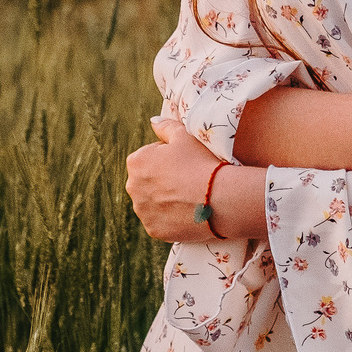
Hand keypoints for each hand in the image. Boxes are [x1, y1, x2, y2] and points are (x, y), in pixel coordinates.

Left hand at [125, 117, 228, 242]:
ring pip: (152, 204)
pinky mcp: (153, 230)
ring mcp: (142, 211)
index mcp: (135, 162)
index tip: (185, 164)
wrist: (219, 198)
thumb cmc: (201, 162)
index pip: (148, 158)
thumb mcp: (185, 135)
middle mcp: (132, 187)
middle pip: (147, 182)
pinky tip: (187, 213)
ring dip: (165, 201)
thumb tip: (153, 121)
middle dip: (163, 181)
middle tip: (188, 181)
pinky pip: (160, 222)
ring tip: (189, 198)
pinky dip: (171, 219)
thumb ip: (165, 126)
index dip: (169, 160)